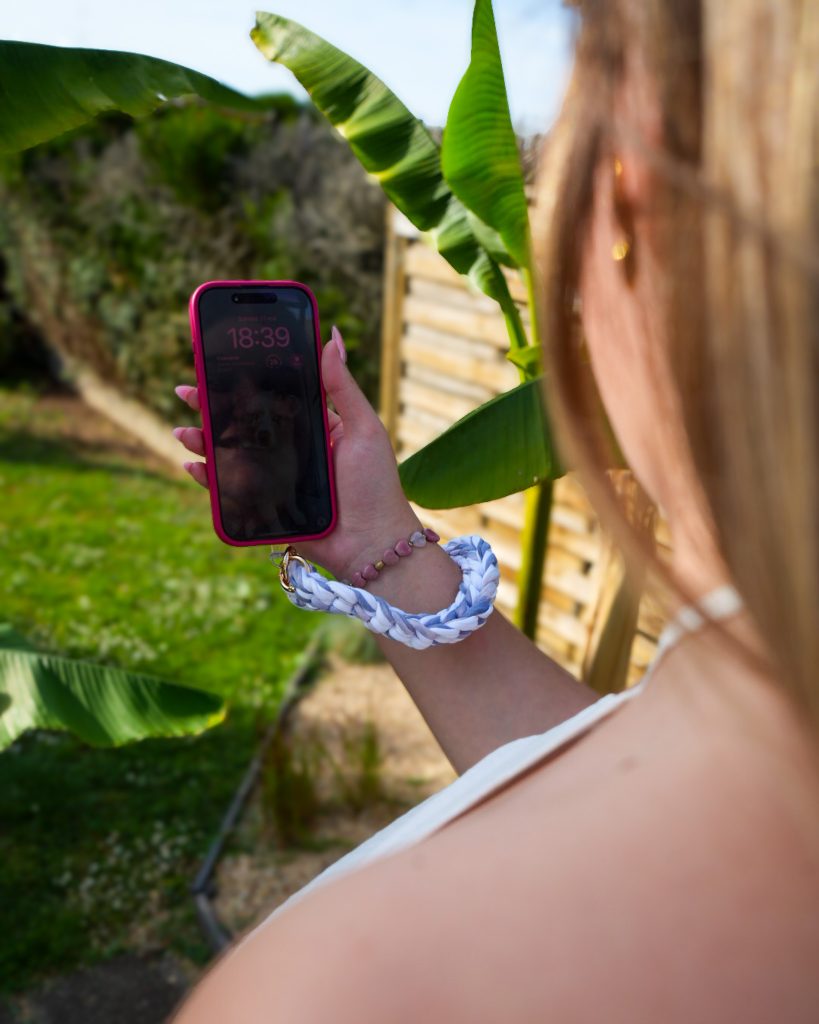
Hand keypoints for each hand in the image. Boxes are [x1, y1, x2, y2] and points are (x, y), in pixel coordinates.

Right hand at [173, 326, 421, 580]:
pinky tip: (194, 466)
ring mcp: (275, 480)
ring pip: (230, 455)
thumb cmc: (374, 485)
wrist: (372, 543)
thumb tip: (330, 336)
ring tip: (183, 431)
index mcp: (312, 427)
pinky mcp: (265, 508)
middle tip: (186, 392)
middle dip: (211, 408)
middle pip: (243, 424)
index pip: (271, 399)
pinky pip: (230, 492)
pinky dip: (209, 480)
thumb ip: (342, 386)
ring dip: (203, 441)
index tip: (219, 363)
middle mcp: (290, 451)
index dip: (245, 383)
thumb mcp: (363, 428)